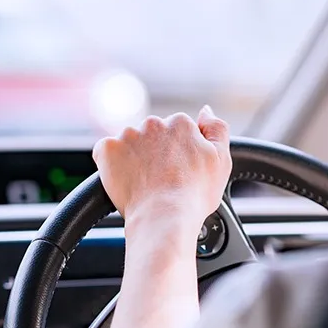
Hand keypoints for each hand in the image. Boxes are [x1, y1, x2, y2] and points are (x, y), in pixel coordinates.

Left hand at [93, 106, 231, 231]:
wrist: (164, 216)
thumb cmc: (194, 195)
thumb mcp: (221, 160)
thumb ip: (217, 129)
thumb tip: (205, 111)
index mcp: (181, 123)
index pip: (176, 131)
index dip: (177, 153)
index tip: (178, 171)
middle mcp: (154, 123)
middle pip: (152, 135)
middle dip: (155, 152)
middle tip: (160, 179)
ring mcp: (128, 135)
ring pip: (130, 143)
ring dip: (134, 157)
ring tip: (143, 183)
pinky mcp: (107, 149)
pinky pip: (106, 152)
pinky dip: (112, 164)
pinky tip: (125, 181)